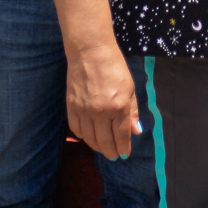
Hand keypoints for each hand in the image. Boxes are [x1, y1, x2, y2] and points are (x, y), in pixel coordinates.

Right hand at [66, 40, 140, 160]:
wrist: (90, 51)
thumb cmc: (114, 66)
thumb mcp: (129, 87)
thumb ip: (132, 111)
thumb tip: (136, 132)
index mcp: (119, 106)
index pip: (121, 136)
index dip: (123, 147)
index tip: (125, 153)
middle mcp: (101, 111)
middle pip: (105, 141)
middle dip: (111, 151)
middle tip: (114, 155)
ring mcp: (84, 110)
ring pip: (89, 138)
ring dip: (97, 146)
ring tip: (103, 148)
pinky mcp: (71, 106)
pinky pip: (76, 129)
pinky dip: (82, 136)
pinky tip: (88, 137)